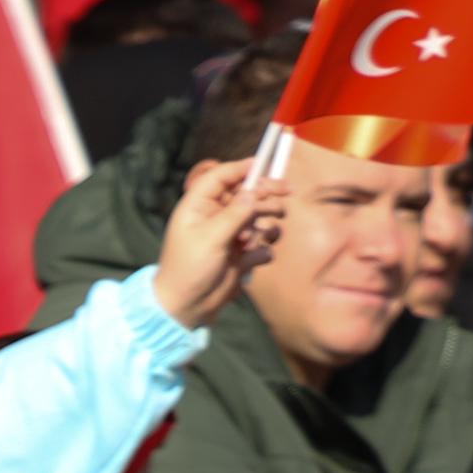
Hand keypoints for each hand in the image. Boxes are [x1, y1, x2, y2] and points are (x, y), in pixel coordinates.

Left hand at [149, 156, 285, 330]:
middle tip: (286, 191)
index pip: (221, 177)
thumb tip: (253, 192)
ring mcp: (230, 235)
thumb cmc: (189, 269)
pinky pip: (261, 245)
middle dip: (265, 192)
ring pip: (257, 217)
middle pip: (246, 194)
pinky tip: (252, 259)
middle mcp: (215, 217)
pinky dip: (262, 249)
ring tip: (265, 232)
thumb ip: (234, 214)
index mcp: (199, 206)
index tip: (264, 164)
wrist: (186, 307)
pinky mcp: (241, 255)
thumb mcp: (210, 238)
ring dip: (266, 221)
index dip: (242, 168)